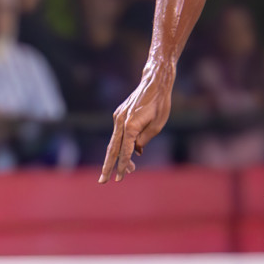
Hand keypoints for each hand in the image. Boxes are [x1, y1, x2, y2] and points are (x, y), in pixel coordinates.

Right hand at [100, 67, 173, 183]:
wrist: (155, 82)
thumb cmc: (160, 103)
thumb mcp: (158, 125)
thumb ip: (145, 139)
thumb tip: (135, 151)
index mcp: (131, 125)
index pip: (125, 151)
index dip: (123, 166)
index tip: (120, 178)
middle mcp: (121, 121)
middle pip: (112, 149)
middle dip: (108, 166)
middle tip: (103, 181)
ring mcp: (118, 117)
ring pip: (114, 142)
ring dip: (116, 157)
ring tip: (122, 173)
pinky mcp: (119, 114)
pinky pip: (118, 134)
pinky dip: (120, 145)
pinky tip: (129, 154)